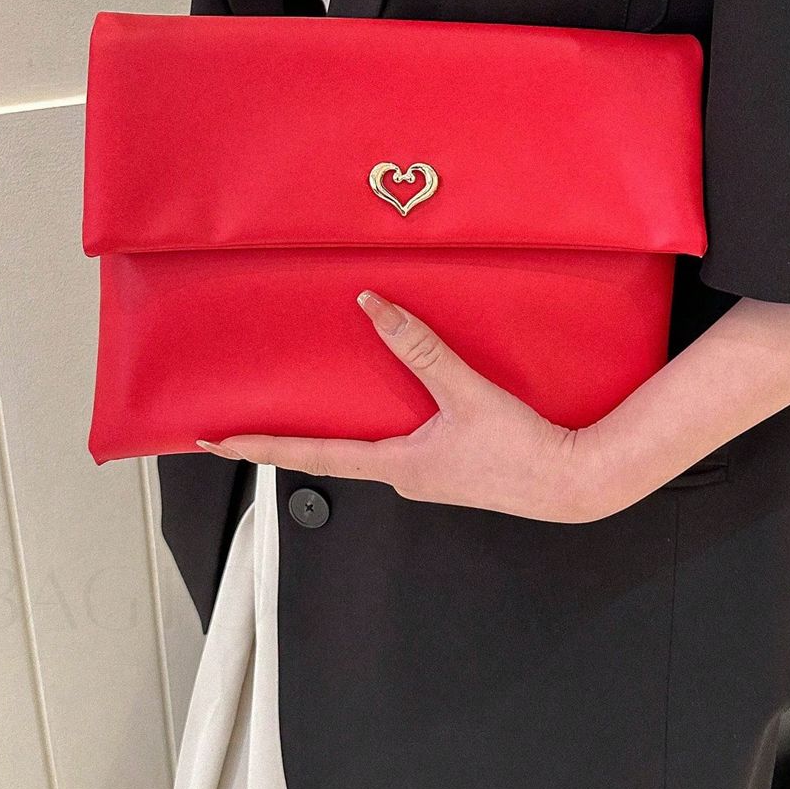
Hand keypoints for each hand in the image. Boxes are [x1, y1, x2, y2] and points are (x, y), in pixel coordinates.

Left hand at [196, 290, 624, 523]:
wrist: (570, 483)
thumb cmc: (522, 451)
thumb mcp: (465, 392)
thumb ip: (419, 347)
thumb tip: (374, 306)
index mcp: (397, 465)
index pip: (311, 456)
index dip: (262, 446)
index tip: (219, 441)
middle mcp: (403, 477)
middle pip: (330, 457)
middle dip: (287, 442)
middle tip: (243, 428)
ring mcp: (426, 476)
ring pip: (364, 451)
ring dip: (331, 436)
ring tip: (300, 416)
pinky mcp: (448, 469)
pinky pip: (397, 446)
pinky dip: (372, 429)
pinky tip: (383, 409)